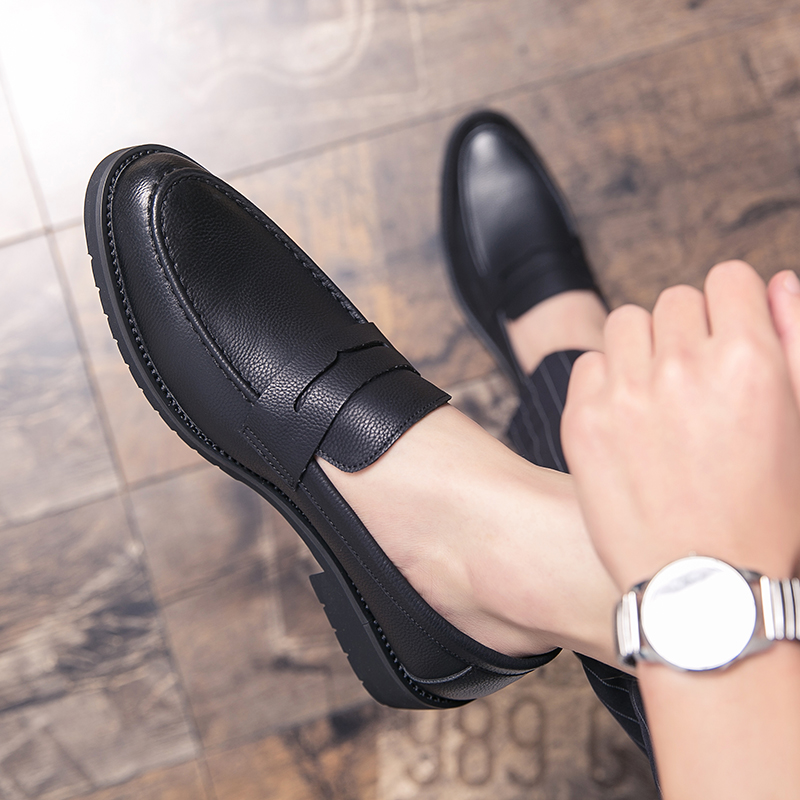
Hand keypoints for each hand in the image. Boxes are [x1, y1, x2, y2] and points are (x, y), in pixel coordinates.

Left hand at [562, 260, 799, 590]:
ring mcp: (626, 393)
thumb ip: (796, 340)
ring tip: (660, 392)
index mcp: (748, 360)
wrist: (702, 583)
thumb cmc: (765, 510)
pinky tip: (629, 417)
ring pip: (626, 323)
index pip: (729, 278)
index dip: (733, 305)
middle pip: (675, 299)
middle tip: (696, 379)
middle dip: (689, 329)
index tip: (728, 334)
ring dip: (644, 346)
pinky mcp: (582, 420)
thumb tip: (777, 281)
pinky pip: (590, 363)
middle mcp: (682, 367)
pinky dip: (608, 379)